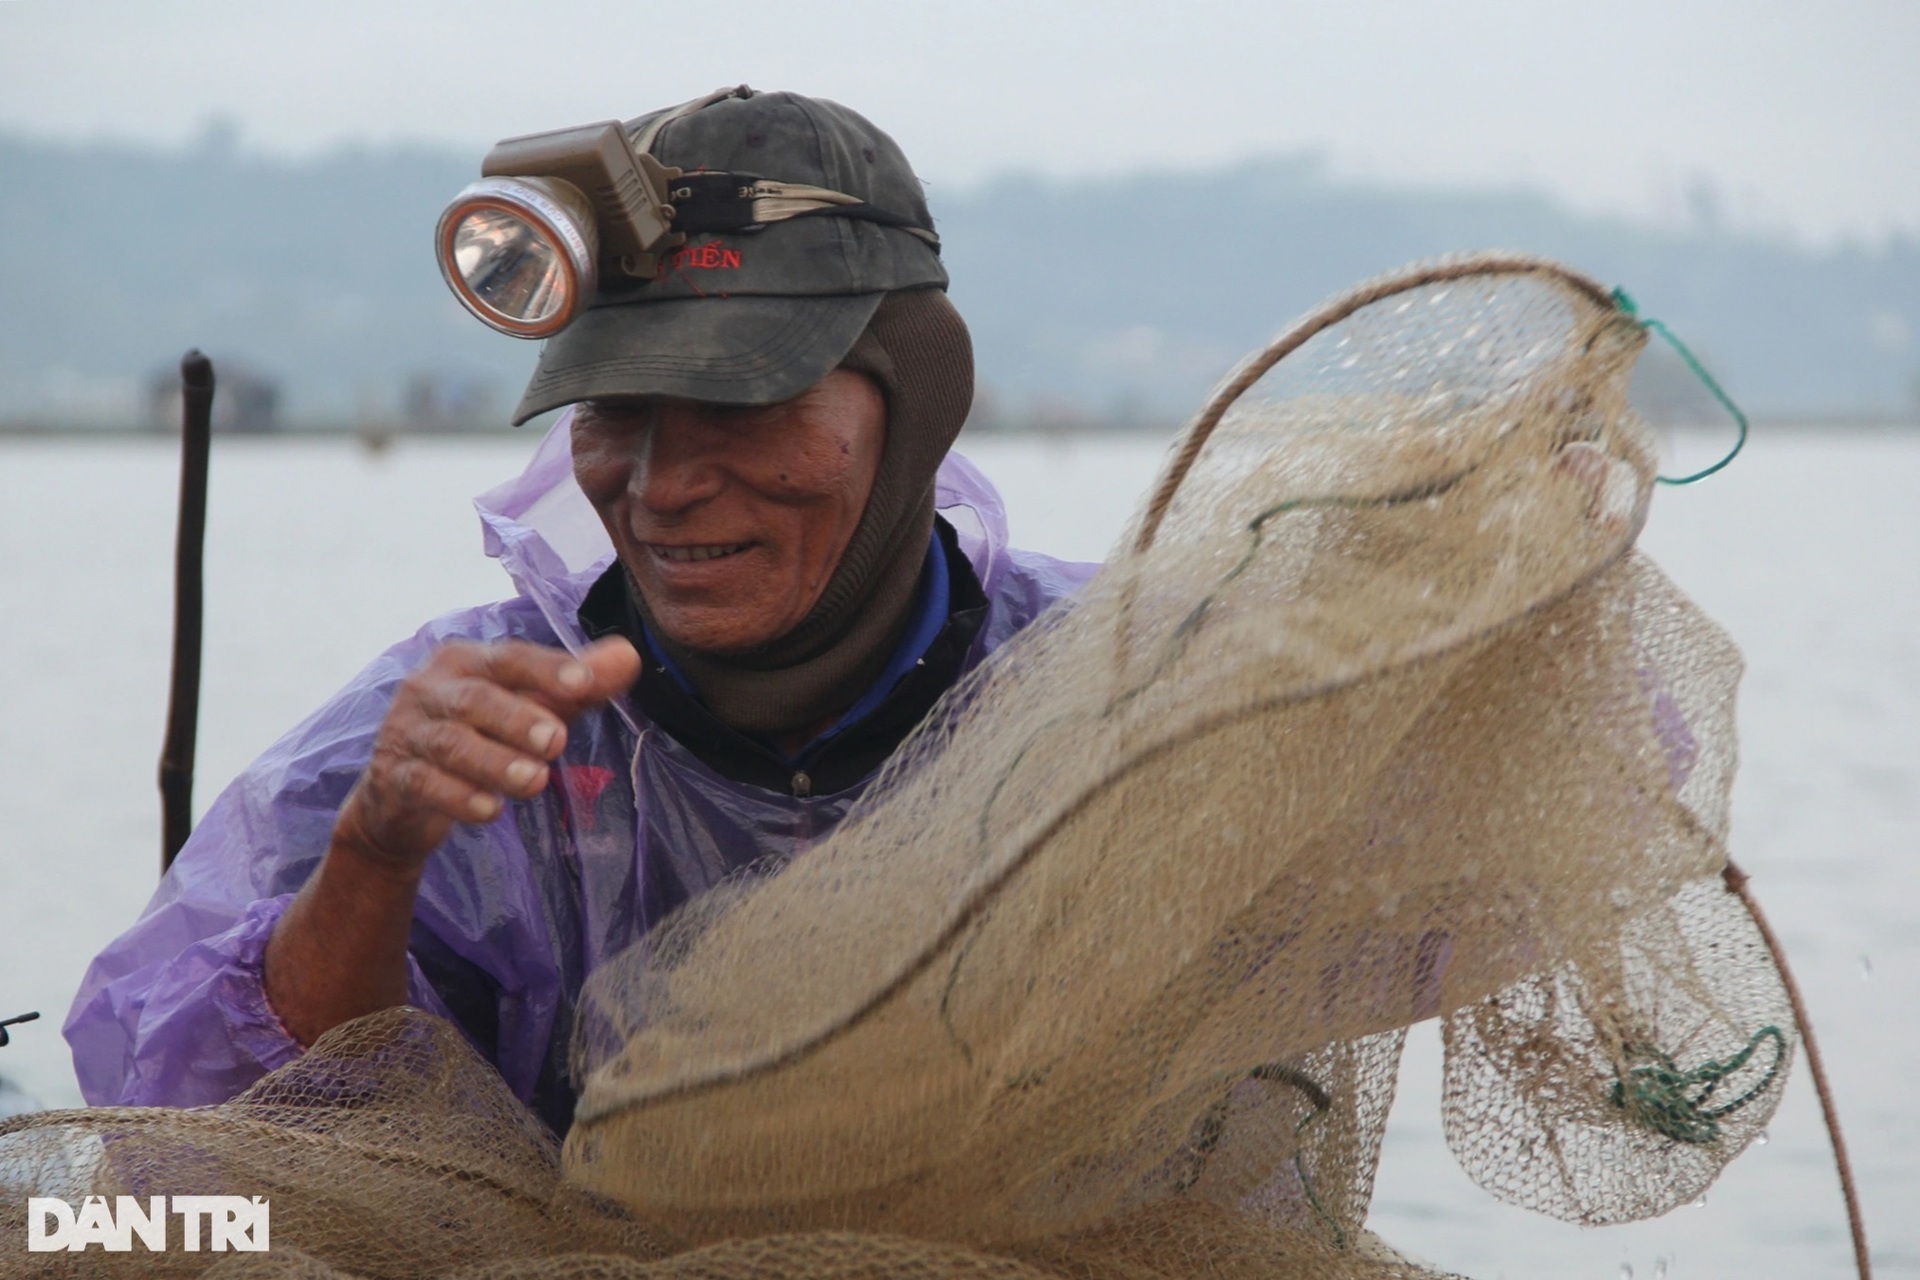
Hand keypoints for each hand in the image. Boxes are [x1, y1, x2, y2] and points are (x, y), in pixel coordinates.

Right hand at [331, 636, 639, 874]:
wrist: (403, 794)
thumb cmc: (480, 734)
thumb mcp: (530, 707)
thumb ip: (577, 686)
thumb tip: (629, 657)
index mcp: (466, 662)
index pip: (509, 658)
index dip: (546, 668)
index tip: (584, 683)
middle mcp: (430, 688)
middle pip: (475, 699)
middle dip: (518, 718)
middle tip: (557, 741)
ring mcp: (406, 732)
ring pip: (449, 743)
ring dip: (494, 762)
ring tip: (535, 782)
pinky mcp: (393, 776)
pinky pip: (423, 783)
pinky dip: (458, 797)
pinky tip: (490, 811)